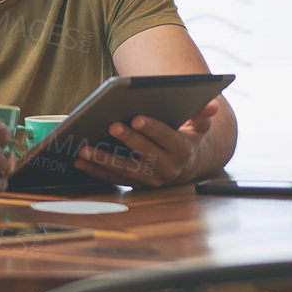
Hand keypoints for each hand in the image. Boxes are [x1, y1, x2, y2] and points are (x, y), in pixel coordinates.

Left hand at [74, 100, 220, 189]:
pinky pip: (114, 179)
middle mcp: (168, 169)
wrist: (189, 163)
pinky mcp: (137, 186)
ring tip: (85, 149)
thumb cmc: (188, 136)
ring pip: (126, 170)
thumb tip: (211, 105)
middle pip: (145, 154)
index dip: (152, 129)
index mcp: (182, 150)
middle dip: (128, 140)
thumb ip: (202, 114)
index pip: (167, 138)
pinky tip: (80, 161)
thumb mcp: (199, 124)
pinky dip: (96, 172)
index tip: (137, 118)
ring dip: (104, 160)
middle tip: (111, 125)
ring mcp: (152, 180)